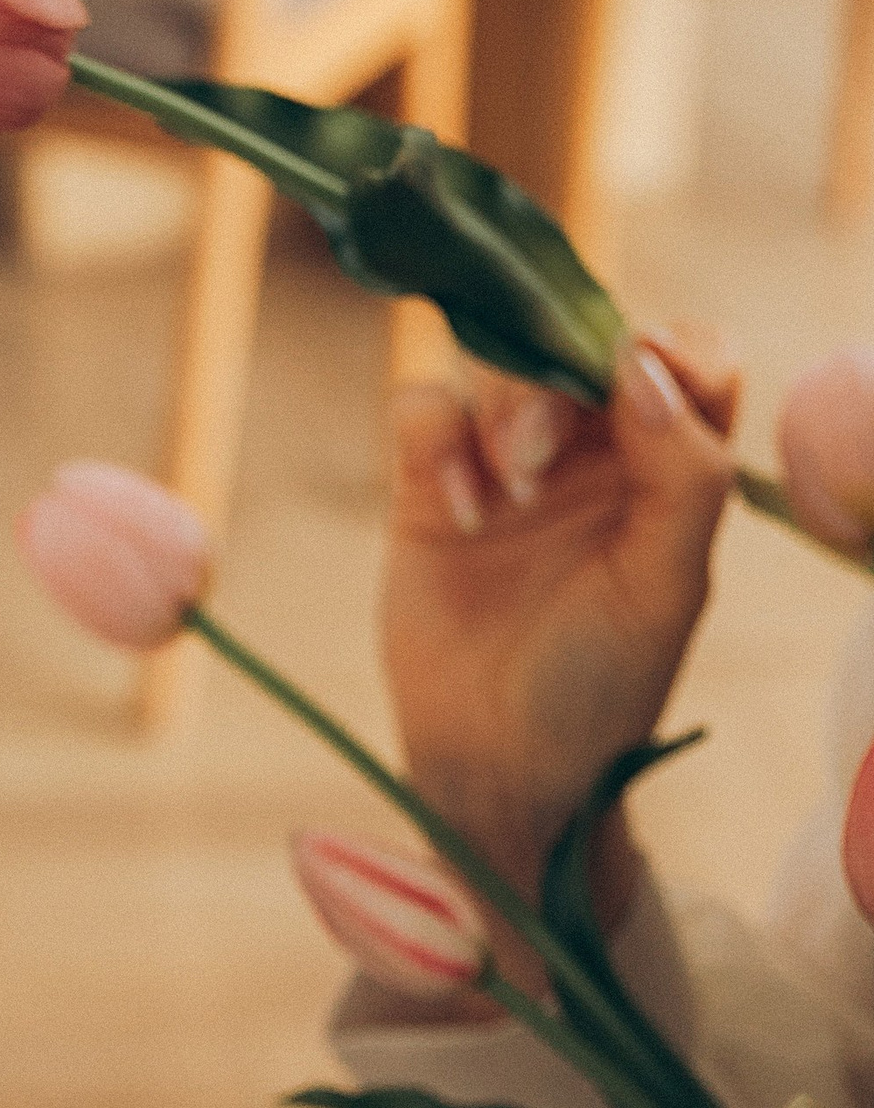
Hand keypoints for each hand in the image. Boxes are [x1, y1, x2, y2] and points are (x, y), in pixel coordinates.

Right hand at [380, 332, 737, 911]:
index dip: (667, 348)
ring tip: (508, 493)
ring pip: (494, 362)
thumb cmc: (602, 686)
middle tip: (538, 457)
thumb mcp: (669, 587)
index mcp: (665, 468)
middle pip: (574, 345)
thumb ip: (682, 473)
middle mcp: (590, 449)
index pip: (685, 360)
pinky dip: (435, 438)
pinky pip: (422, 405)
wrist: (497, 762)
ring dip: (502, 411)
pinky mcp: (428, 479)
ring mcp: (505, 459)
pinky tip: (459, 513)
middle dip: (557, 380)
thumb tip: (639, 362)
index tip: (632, 372)